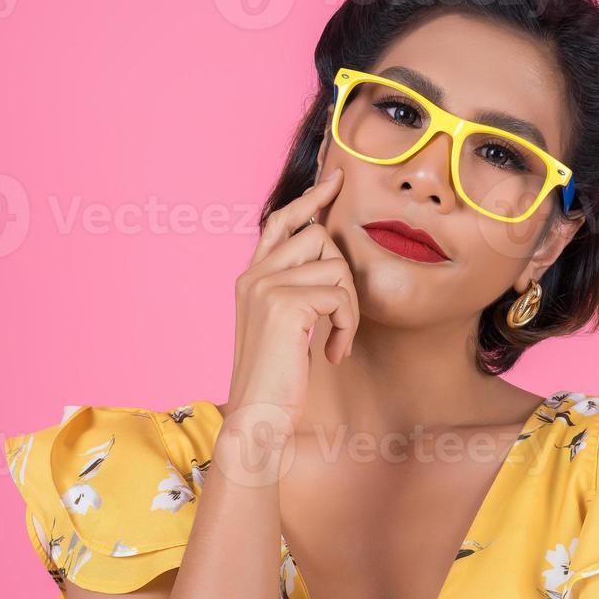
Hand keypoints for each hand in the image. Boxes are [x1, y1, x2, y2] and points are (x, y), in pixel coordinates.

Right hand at [226, 166, 358, 424]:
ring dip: (348, 307)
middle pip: (318, 236)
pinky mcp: (285, 304)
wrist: (257, 418)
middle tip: (340, 320)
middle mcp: (253, 275)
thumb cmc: (276, 380)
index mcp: (250, 278)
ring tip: (336, 341)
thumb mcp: (284, 326)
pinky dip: (347, 325)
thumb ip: (295, 290)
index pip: (281, 222)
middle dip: (343, 275)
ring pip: (335, 265)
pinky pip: (340, 295)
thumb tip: (328, 256)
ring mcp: (265, 286)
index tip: (335, 181)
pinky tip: (333, 353)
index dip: (309, 199)